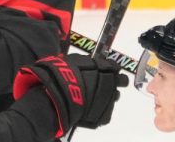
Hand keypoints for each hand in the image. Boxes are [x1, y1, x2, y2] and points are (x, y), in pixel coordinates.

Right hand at [13, 54, 127, 136]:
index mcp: (104, 67)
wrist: (55, 97)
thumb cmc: (58, 75)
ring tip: (92, 96)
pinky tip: (88, 107)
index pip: (114, 65)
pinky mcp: (104, 116)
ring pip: (114, 96)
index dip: (109, 67)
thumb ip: (82, 62)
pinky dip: (99, 108)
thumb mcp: (69, 60)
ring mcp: (109, 100)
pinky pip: (105, 111)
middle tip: (103, 81)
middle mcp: (111, 83)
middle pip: (121, 80)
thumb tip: (85, 61)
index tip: (104, 68)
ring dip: (107, 94)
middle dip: (114, 80)